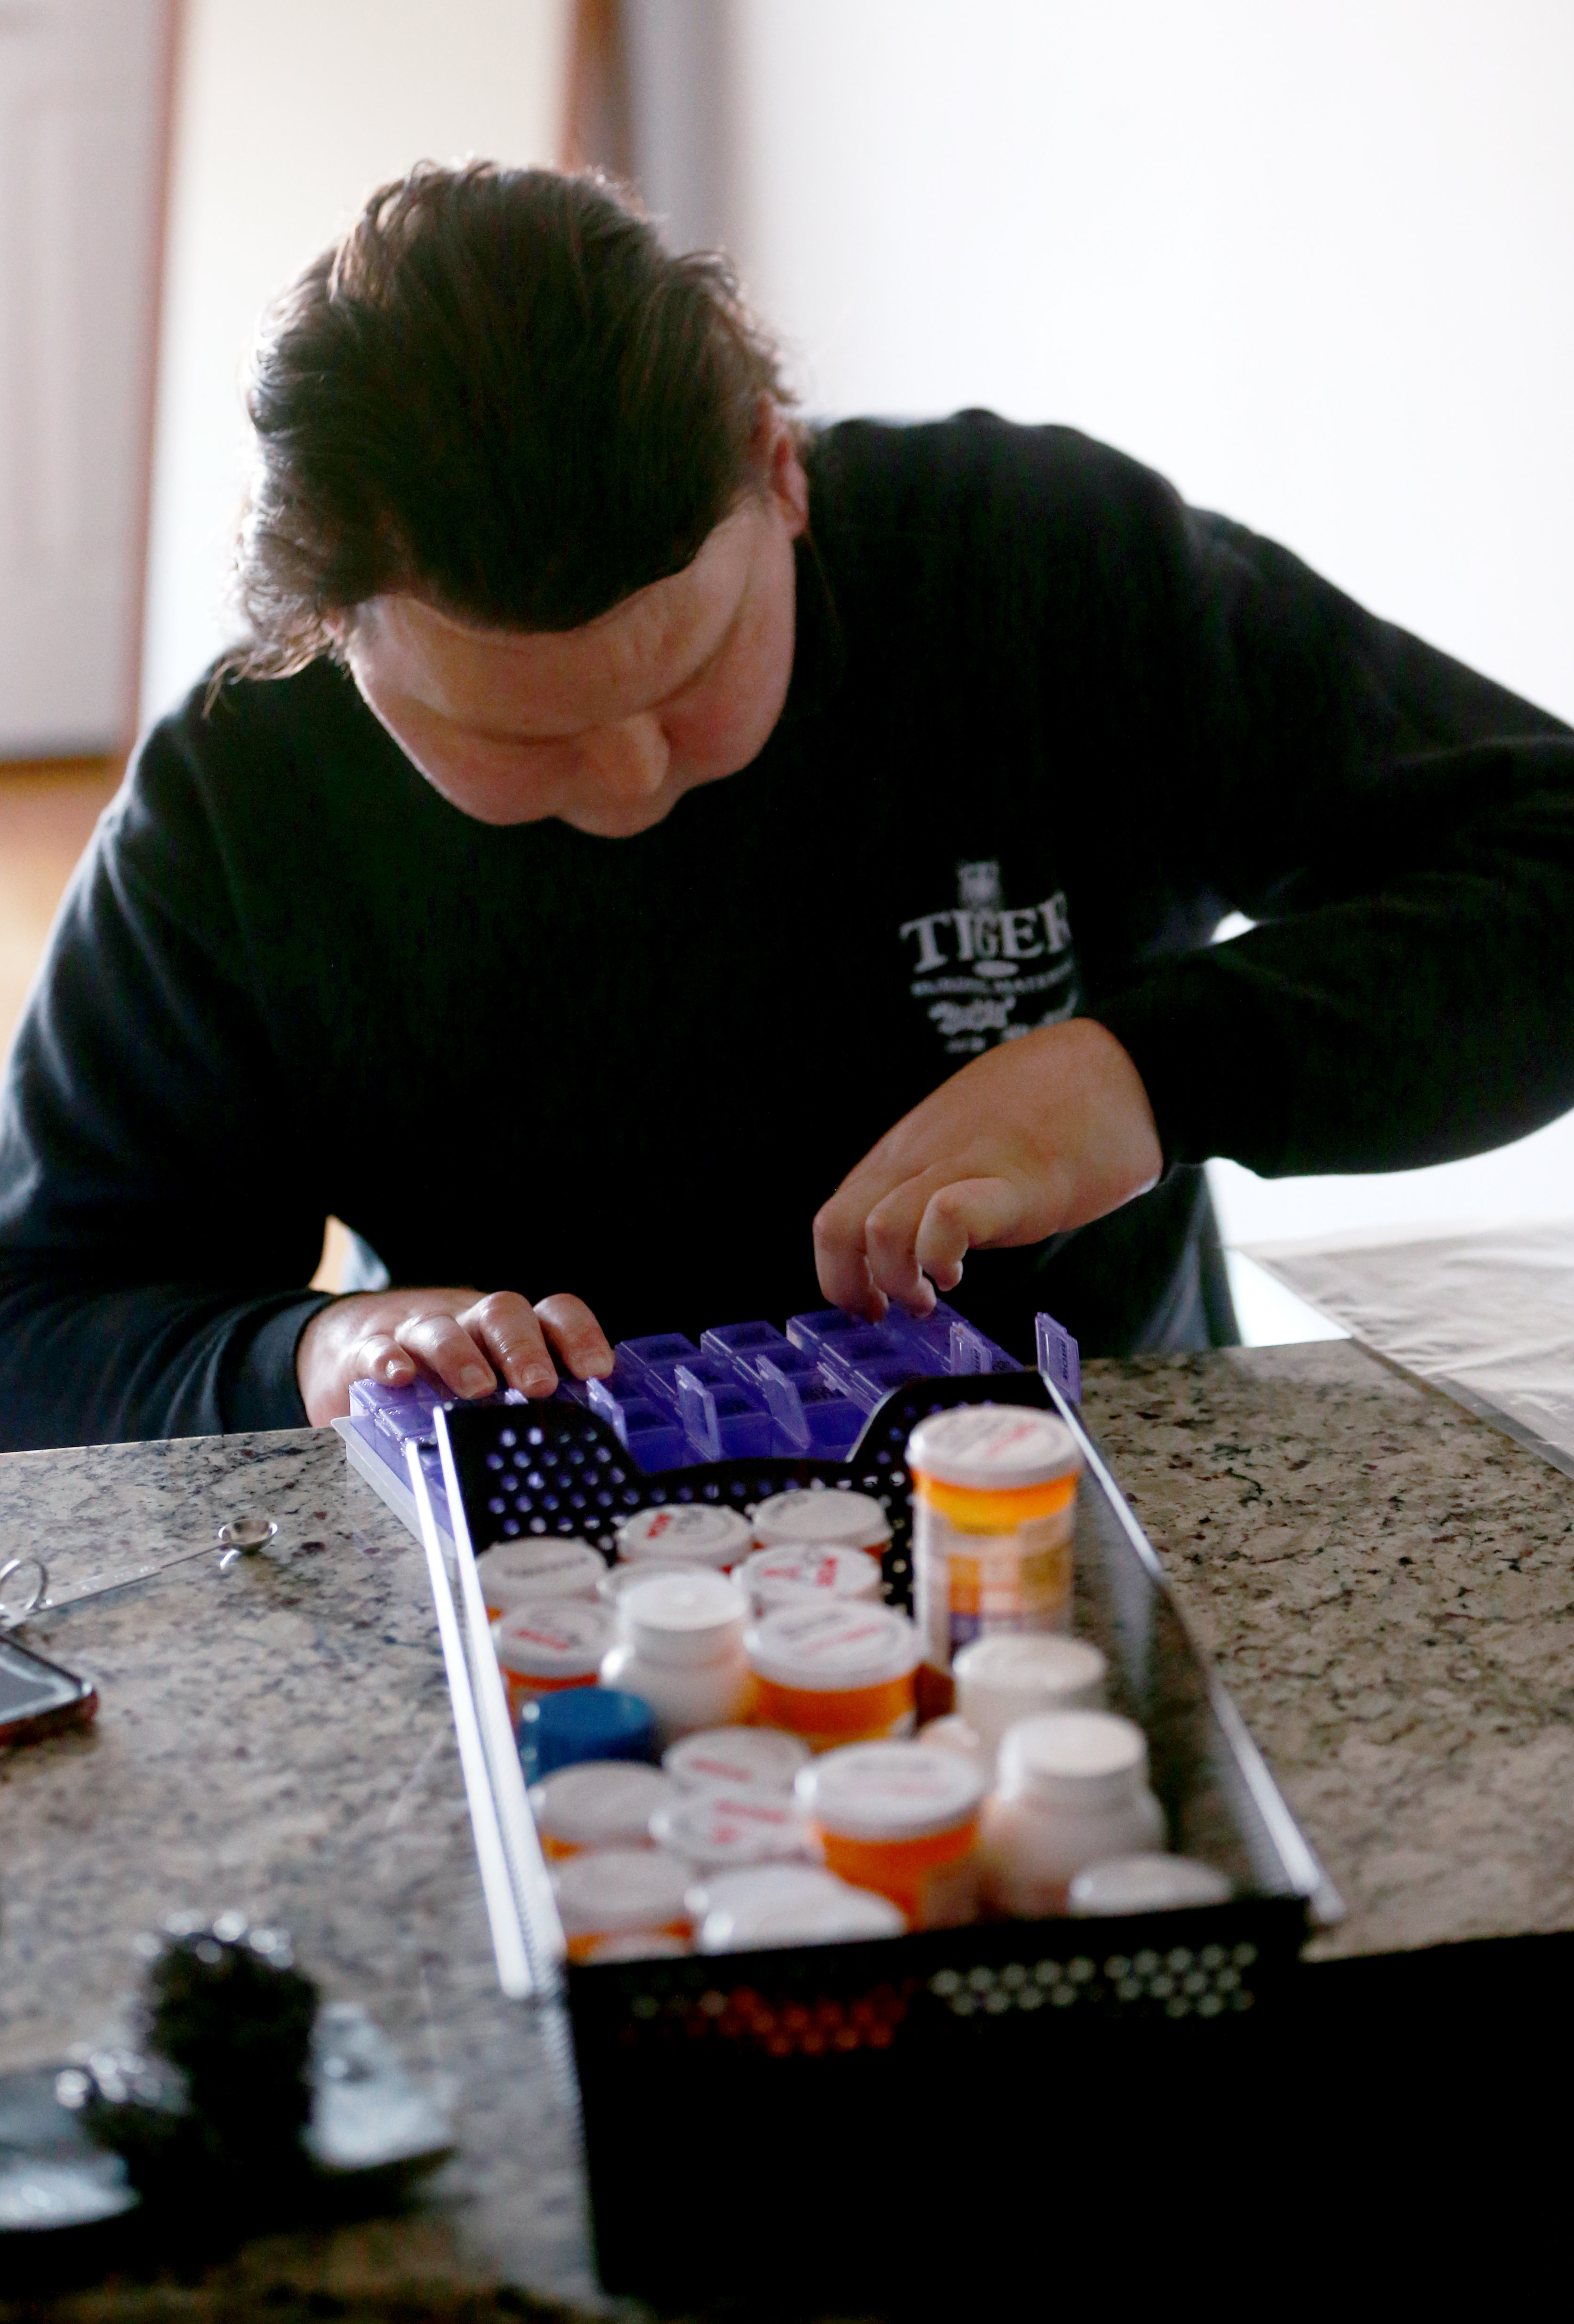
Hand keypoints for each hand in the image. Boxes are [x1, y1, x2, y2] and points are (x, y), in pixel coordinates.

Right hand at [297, 1286, 613, 1425]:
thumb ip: (527, 1415)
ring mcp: (416, 1334)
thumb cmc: (441, 1382)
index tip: (595, 1370)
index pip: (553, 1315)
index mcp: (509, 1334)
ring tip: (478, 1389)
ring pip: (442, 1328)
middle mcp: (468, 1325)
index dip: (578, 1335)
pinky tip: (400, 1377)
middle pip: (502, 1313)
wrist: (352, 1350)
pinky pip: (377, 1347)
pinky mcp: (365, 1352)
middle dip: (524, 1348)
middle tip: (538, 1386)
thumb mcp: (490, 1392)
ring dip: (462, 1356)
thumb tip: (581, 1463)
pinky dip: (388, 1359)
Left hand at [812, 1018, 1161, 1319]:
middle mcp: (919, 1156)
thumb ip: (930, 1181)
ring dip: (897, 1280)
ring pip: (880, 1227)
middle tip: (891, 1309)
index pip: (835, 1216)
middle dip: (852, 1285)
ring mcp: (962, 1165)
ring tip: (932, 1293)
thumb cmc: (1050, 1107)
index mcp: (906, 1152)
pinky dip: (940, 1256)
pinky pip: (948, 1216)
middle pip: (838, 1226)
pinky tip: (961, 1270)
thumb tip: (911, 1235)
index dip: (839, 1273)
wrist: (1121, 1068)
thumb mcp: (966, 1142)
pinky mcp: (1013, 1181)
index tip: (871, 1303)